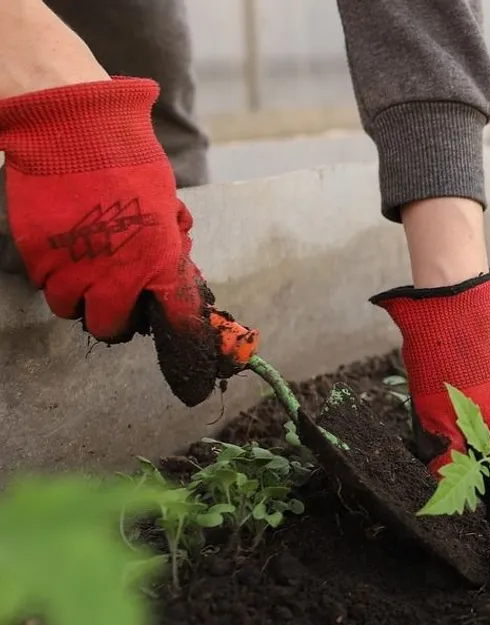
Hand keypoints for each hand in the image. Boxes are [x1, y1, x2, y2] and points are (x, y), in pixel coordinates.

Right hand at [0, 77, 243, 404]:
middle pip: (109, 327)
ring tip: (86, 273)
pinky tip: (64, 252)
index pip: (177, 318)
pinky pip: (43, 284)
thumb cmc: (130, 161)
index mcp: (159, 258)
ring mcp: (72, 265)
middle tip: (117, 303)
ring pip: (70, 309)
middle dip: (115, 321)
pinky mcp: (37, 253)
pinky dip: (52, 277)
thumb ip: (169, 247)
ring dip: (79, 299)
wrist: (75, 129)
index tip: (188, 366)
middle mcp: (116, 271)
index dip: (184, 342)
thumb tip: (174, 275)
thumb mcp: (166, 206)